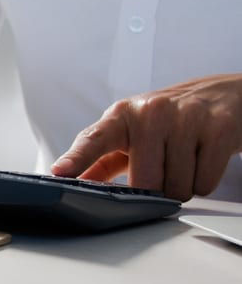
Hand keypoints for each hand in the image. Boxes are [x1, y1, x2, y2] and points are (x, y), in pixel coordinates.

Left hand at [51, 75, 241, 199]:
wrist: (223, 94)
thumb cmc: (168, 120)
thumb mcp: (130, 134)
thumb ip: (100, 160)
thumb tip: (71, 182)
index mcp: (121, 116)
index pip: (94, 139)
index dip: (76, 158)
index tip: (60, 172)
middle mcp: (152, 112)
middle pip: (145, 183)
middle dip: (156, 189)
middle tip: (163, 168)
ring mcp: (187, 118)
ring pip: (177, 188)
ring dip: (183, 185)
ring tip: (185, 160)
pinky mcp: (219, 129)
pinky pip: (204, 183)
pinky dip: (204, 181)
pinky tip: (203, 159)